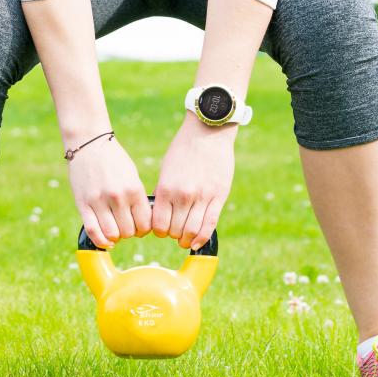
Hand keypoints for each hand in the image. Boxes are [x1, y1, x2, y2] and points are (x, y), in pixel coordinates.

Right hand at [67, 135, 151, 248]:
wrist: (89, 144)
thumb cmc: (113, 160)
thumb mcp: (132, 176)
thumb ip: (137, 198)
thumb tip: (142, 223)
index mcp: (133, 189)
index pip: (145, 223)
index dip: (144, 230)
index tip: (139, 227)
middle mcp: (117, 197)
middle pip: (129, 231)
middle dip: (129, 233)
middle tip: (125, 226)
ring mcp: (99, 201)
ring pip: (112, 234)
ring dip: (115, 237)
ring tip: (114, 230)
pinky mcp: (83, 204)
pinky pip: (93, 231)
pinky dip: (100, 241)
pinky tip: (105, 240)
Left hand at [152, 113, 235, 249]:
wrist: (208, 132)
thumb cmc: (183, 149)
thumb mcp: (166, 170)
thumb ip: (164, 192)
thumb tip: (160, 214)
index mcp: (166, 188)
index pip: (158, 223)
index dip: (158, 231)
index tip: (161, 230)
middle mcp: (183, 195)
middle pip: (175, 230)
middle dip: (172, 236)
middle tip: (174, 234)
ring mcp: (202, 197)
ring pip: (192, 230)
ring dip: (186, 239)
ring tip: (184, 239)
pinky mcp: (219, 196)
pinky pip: (210, 224)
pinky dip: (202, 237)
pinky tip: (197, 243)